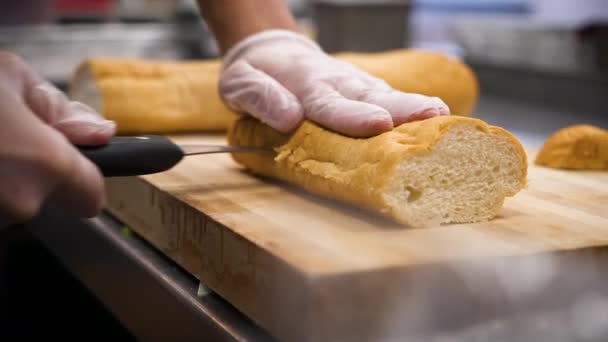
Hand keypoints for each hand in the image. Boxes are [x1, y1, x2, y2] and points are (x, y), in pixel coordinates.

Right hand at [0, 52, 115, 225]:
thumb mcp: (10, 79)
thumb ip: (60, 109)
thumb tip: (101, 131)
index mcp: (46, 165)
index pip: (93, 197)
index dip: (86, 180)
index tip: (78, 168)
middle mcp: (20, 202)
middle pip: (46, 197)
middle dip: (33, 174)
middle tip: (8, 141)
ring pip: (13, 203)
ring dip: (5, 180)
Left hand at [219, 30, 449, 136]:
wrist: (271, 51)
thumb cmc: (256, 73)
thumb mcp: (240, 84)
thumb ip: (261, 98)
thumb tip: (288, 118)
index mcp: (306, 85)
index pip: (331, 104)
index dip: (354, 116)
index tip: (380, 124)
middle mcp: (337, 83)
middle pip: (371, 97)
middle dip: (403, 109)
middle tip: (434, 118)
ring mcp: (353, 85)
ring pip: (385, 96)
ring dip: (414, 109)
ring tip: (443, 119)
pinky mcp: (363, 90)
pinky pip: (387, 99)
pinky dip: (410, 110)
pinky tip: (433, 118)